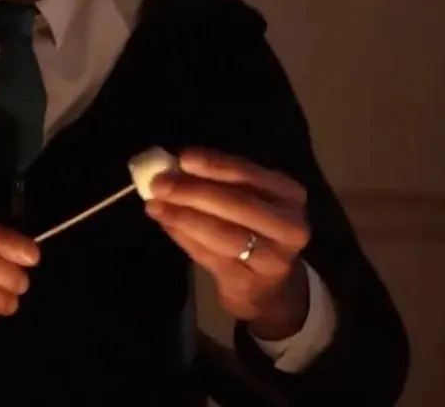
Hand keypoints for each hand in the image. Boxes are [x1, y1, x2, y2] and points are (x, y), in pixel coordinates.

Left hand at [145, 149, 310, 340]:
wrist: (269, 285)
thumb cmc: (251, 229)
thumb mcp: (245, 199)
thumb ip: (214, 183)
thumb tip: (172, 168)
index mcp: (289, 193)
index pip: (249, 175)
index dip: (214, 166)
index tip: (183, 158)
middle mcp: (289, 225)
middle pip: (237, 205)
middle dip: (193, 192)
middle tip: (158, 184)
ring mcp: (273, 258)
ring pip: (223, 233)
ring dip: (183, 217)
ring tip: (155, 206)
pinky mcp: (249, 282)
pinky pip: (211, 256)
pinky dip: (184, 238)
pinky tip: (166, 224)